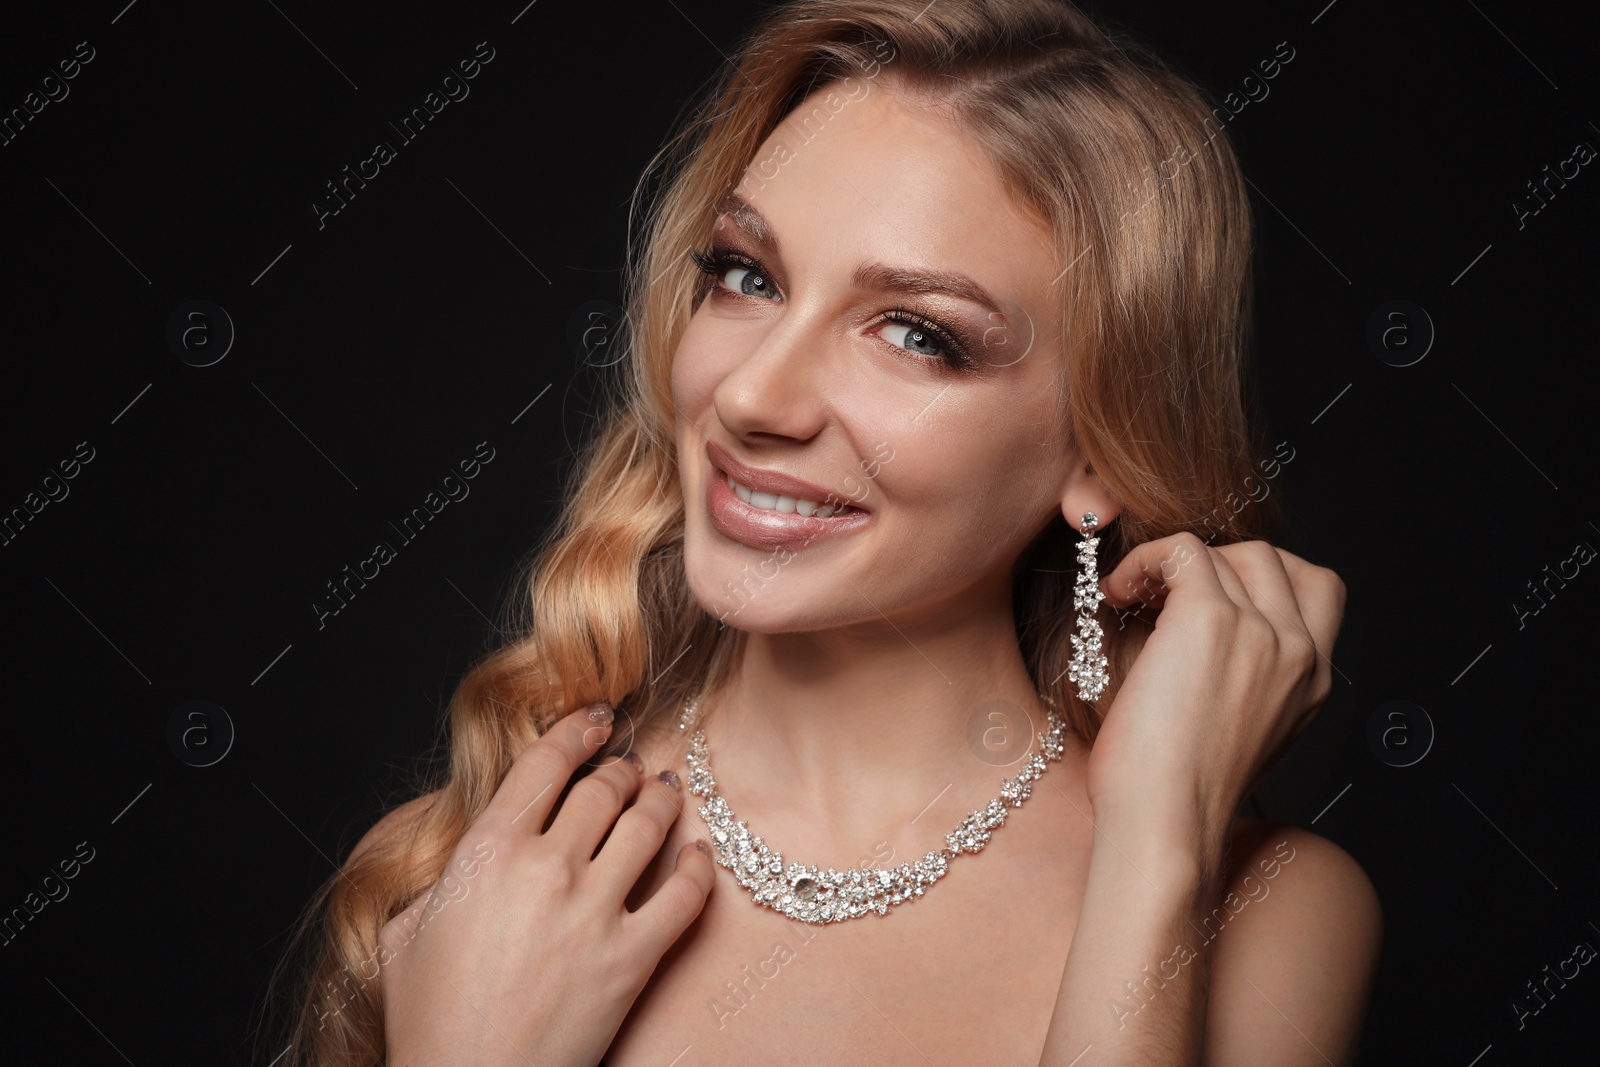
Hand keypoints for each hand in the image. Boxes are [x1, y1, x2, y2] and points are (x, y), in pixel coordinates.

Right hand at [378, 704, 713, 1066]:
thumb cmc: (429, 1019)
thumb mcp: (407, 929)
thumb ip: (445, 875)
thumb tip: (472, 847)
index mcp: (488, 852)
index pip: (544, 763)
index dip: (576, 730)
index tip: (596, 720)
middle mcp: (548, 868)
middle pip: (604, 787)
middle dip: (622, 768)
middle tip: (630, 766)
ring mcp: (595, 912)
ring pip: (649, 826)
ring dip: (663, 799)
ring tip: (667, 791)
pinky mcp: (633, 958)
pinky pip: (685, 895)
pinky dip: (699, 866)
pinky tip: (699, 854)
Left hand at [1087, 535, 1344, 856]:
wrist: (1165, 825)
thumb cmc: (1177, 795)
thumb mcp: (1235, 733)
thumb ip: (1242, 681)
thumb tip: (1191, 634)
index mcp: (1312, 682)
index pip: (1316, 589)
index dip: (1258, 577)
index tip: (1205, 594)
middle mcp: (1298, 652)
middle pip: (1272, 560)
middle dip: (1214, 563)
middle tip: (1161, 591)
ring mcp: (1261, 632)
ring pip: (1224, 552)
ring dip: (1170, 562)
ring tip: (1131, 595)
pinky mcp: (1210, 620)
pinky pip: (1182, 550)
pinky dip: (1144, 559)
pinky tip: (1116, 593)